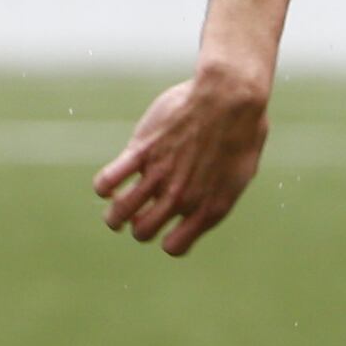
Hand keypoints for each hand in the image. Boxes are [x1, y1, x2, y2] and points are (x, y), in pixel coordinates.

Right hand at [94, 64, 272, 256]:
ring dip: (113, 215)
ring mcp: (159, 175)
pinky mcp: (142, 151)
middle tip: (140, 212)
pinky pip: (108, 180)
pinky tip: (110, 183)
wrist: (230, 98)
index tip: (167, 226)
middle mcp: (181, 198)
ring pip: (119, 212)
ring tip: (114, 206)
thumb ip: (215, 194)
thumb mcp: (239, 175)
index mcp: (209, 209)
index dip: (166, 239)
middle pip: (142, 231)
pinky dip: (104, 186)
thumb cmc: (242, 132)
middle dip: (138, 226)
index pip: (174, 247)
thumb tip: (198, 203)